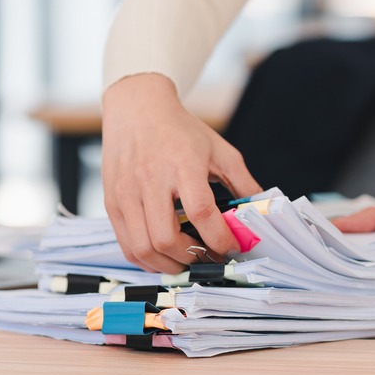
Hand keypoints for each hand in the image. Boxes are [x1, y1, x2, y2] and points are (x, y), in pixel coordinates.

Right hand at [101, 74, 261, 272]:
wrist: (137, 109)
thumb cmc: (180, 130)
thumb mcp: (219, 149)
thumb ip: (243, 182)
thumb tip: (261, 212)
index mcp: (183, 164)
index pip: (201, 212)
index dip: (218, 238)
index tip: (230, 247)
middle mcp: (150, 179)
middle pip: (167, 239)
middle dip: (192, 259)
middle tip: (207, 258)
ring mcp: (126, 192)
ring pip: (143, 248)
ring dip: (169, 265)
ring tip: (185, 261)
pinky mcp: (112, 202)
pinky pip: (126, 245)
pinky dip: (146, 260)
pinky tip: (162, 257)